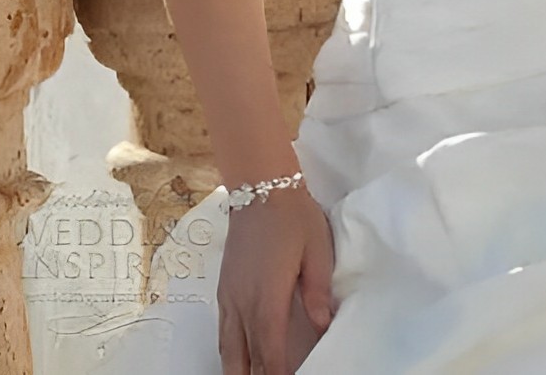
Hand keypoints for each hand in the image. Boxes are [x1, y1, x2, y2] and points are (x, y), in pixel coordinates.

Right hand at [217, 186, 335, 374]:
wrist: (260, 188)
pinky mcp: (223, 290)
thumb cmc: (292, 217)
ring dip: (240, 370)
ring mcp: (228, 298)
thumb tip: (322, 326)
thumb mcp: (316, 251)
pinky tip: (241, 359)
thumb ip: (317, 292)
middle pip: (244, 360)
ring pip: (228, 351)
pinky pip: (223, 333)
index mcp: (267, 299)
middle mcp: (242, 304)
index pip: (271, 353)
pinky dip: (232, 353)